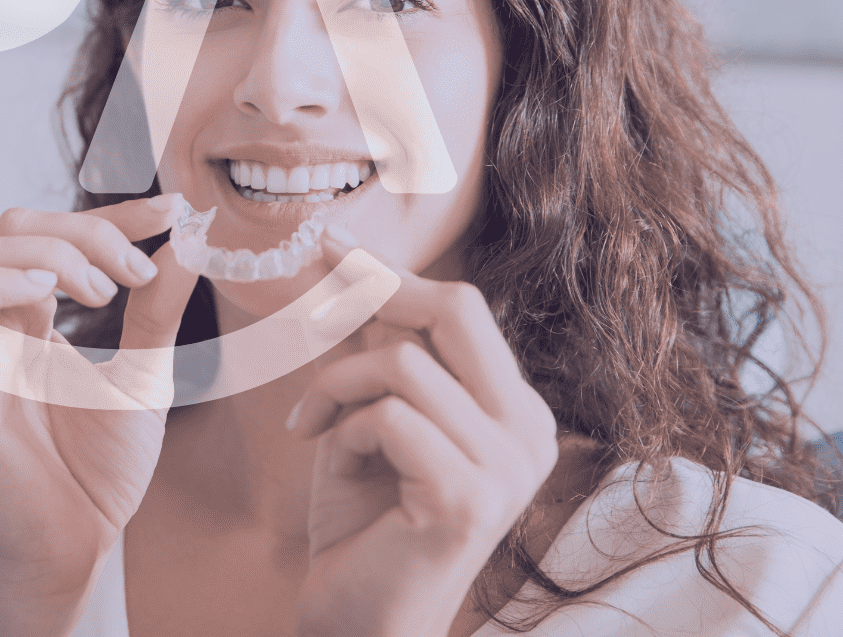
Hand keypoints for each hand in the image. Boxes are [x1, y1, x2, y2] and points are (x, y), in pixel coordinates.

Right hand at [0, 194, 199, 635]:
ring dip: (50, 253)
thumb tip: (186, 243)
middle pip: (12, 227)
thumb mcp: (143, 377)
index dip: (113, 213)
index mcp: (34, 320)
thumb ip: (156, 311)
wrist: (75, 546)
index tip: (171, 210)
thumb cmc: (98, 471)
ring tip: (102, 293)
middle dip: (83, 228)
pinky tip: (51, 299)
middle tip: (135, 270)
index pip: (59, 236)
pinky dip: (2, 284)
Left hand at [289, 238, 558, 636]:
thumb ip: (375, 351)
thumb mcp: (369, 417)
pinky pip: (388, 416)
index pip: (463, 309)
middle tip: (319, 300)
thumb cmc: (364, 523)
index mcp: (516, 410)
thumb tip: (350, 267)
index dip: (393, 272)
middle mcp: (530, 433)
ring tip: (312, 424)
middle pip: (457, 310)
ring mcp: (507, 467)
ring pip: (403, 362)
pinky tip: (330, 460)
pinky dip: (342, 428)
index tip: (331, 243)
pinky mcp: (467, 497)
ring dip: (337, 386)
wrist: (358, 618)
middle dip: (376, 292)